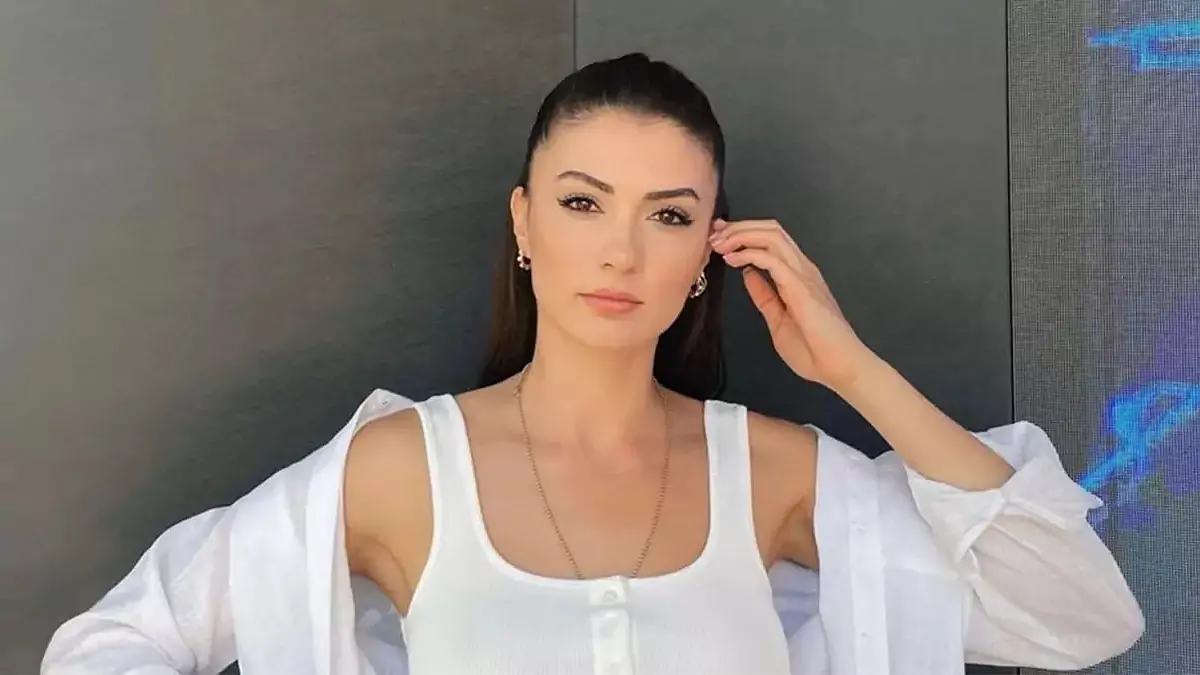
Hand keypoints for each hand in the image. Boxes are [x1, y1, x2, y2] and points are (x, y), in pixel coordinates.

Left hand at [709, 218, 878, 391]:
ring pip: (772, 236)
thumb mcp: (777, 319)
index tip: (720, 238)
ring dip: (742, 235)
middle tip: (715, 235)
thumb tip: (749, 274)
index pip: (771, 240)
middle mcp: (802, 269)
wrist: (838, 367)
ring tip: (720, 244)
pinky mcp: (800, 286)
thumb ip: (765, 296)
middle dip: (739, 227)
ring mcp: (803, 275)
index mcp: (798, 276)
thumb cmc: (814, 350)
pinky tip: (732, 259)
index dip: (744, 233)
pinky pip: (772, 259)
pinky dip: (748, 253)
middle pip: (771, 230)